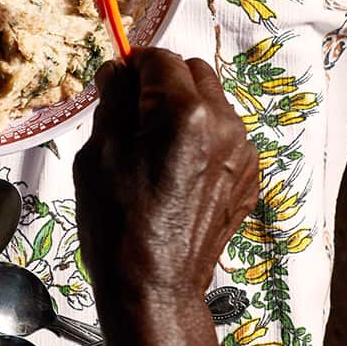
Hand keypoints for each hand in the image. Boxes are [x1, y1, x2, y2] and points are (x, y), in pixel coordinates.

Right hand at [74, 47, 258, 302]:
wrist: (154, 287)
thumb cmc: (117, 222)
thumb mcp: (98, 153)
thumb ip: (112, 101)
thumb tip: (118, 71)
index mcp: (184, 113)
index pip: (160, 59)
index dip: (133, 65)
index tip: (116, 82)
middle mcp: (224, 124)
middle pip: (194, 73)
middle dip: (163, 83)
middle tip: (132, 116)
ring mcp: (243, 153)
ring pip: (212, 104)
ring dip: (184, 110)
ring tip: (154, 150)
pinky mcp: (248, 177)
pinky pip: (224, 138)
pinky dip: (200, 140)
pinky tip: (174, 173)